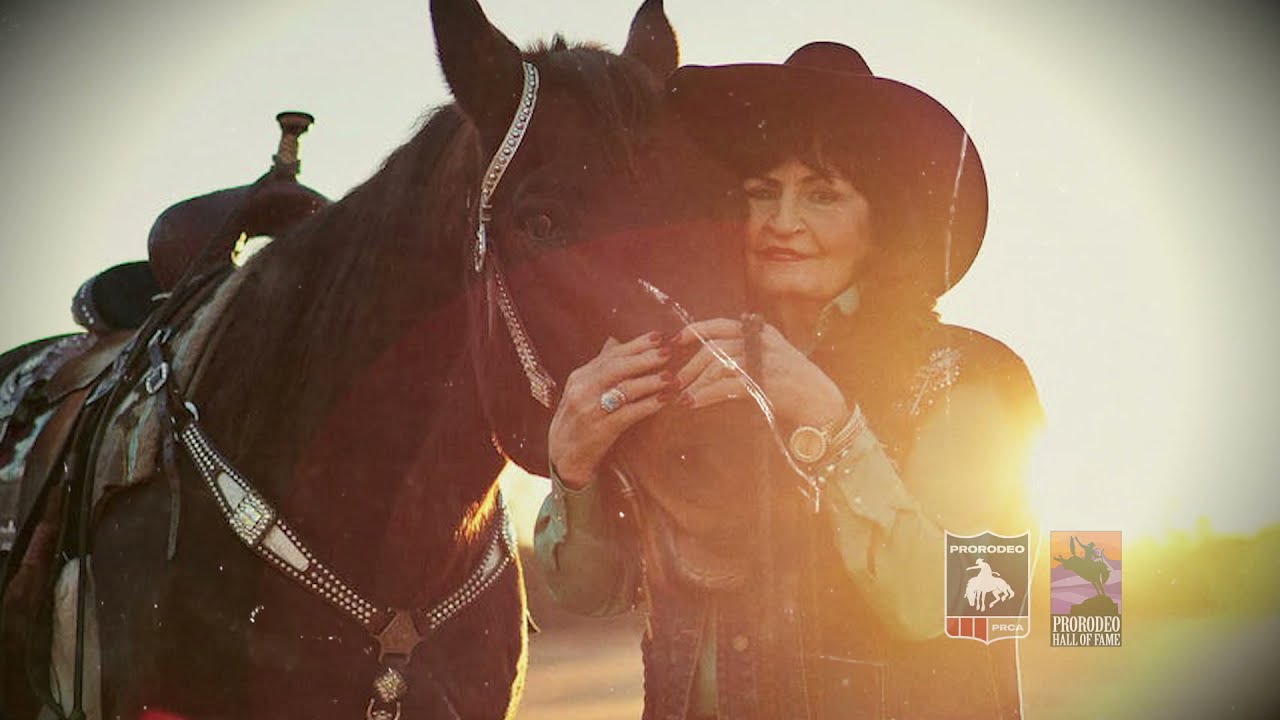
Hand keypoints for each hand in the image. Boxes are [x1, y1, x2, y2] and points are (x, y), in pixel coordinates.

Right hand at [549, 331, 678, 489]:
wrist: (563, 457)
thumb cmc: (579, 421)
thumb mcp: (583, 391)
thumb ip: (600, 367)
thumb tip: (615, 341)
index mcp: (580, 377)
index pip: (610, 355)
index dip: (636, 345)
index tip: (659, 337)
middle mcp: (582, 390)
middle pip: (616, 368)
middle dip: (644, 358)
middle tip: (668, 352)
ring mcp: (589, 410)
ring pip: (623, 390)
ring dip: (650, 382)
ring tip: (671, 377)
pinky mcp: (599, 431)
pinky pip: (627, 414)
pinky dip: (647, 405)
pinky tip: (664, 400)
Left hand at [671, 318, 847, 428]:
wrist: (821, 402)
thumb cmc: (794, 383)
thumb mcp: (772, 356)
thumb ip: (746, 350)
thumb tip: (708, 359)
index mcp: (761, 332)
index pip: (720, 324)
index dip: (694, 331)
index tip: (675, 342)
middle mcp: (761, 342)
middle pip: (713, 348)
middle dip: (690, 366)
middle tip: (675, 382)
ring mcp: (763, 361)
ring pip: (717, 366)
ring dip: (695, 383)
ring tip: (682, 396)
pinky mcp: (763, 383)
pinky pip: (725, 386)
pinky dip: (706, 395)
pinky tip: (694, 403)